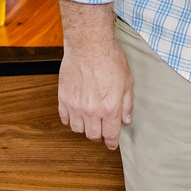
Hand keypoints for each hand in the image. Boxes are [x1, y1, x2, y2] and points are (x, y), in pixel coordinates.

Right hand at [57, 23, 132, 149]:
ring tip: (91, 120)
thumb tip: (126, 120)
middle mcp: (91, 111)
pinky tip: (77, 114)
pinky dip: (71, 120)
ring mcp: (75, 106)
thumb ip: (127, 104)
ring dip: (85, 128)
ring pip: (78, 129)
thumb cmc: (110, 60)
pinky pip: (64, 119)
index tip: (112, 145)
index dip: (112, 143)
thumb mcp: (127, 82)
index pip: (110, 135)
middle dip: (100, 135)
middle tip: (103, 129)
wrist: (88, 46)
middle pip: (92, 135)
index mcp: (109, 108)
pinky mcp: (63, 99)